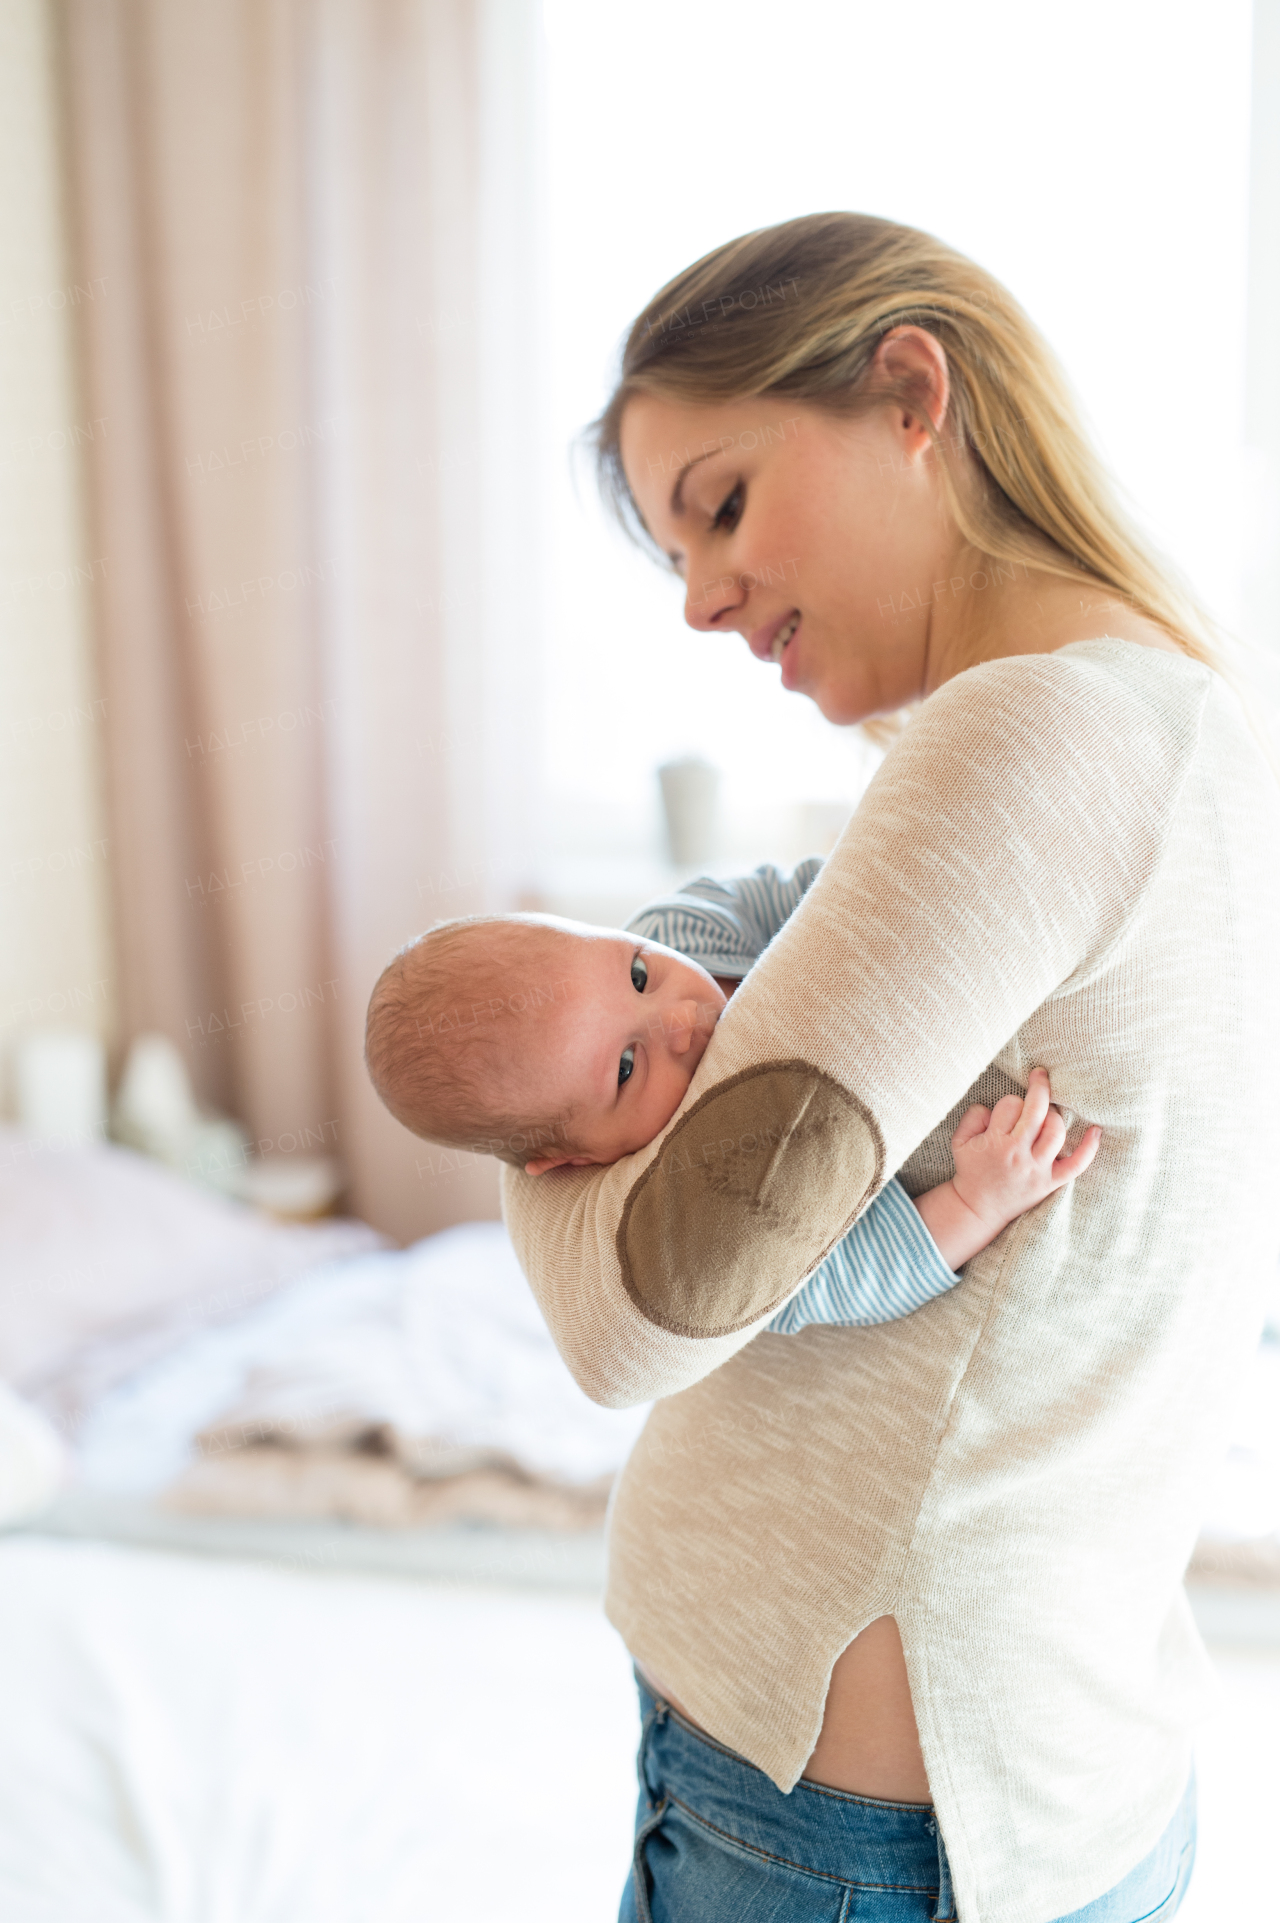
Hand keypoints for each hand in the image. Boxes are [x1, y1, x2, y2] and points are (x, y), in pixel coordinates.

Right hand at [950, 1068, 1099, 1238]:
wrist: (978, 1208)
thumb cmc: (971, 1170)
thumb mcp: (959, 1141)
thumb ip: (972, 1116)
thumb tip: (993, 1106)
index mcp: (995, 1142)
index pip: (1010, 1104)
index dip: (1009, 1103)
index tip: (1005, 1114)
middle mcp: (1018, 1155)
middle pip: (1036, 1111)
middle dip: (1039, 1087)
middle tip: (1040, 1075)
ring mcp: (1037, 1170)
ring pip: (1056, 1131)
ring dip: (1053, 1116)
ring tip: (1046, 1116)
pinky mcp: (1050, 1183)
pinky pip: (1076, 1165)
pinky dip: (1089, 1148)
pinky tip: (1096, 1131)